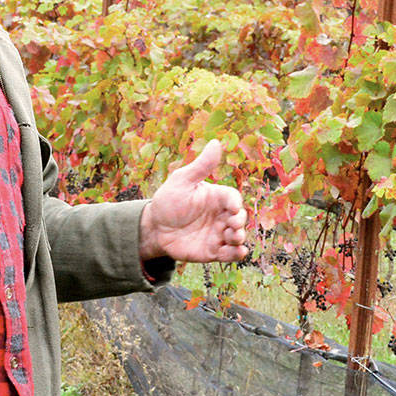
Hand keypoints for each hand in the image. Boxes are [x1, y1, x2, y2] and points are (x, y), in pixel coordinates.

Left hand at [139, 140, 248, 263]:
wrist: (154, 228)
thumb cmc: (169, 200)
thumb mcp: (182, 180)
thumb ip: (201, 166)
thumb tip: (216, 142)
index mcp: (216, 197)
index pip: (233, 198)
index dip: (235, 203)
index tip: (233, 208)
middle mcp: (221, 215)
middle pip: (240, 218)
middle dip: (240, 222)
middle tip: (232, 226)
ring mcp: (218, 234)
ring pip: (237, 237)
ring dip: (239, 238)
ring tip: (232, 238)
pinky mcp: (213, 251)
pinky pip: (230, 254)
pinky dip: (236, 254)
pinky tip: (236, 252)